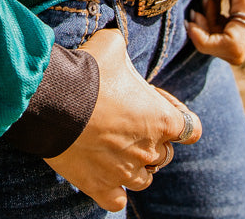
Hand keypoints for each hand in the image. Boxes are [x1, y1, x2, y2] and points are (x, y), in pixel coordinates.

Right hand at [44, 28, 201, 212]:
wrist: (53, 100)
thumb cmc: (87, 71)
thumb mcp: (111, 44)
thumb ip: (123, 48)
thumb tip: (118, 44)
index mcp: (161, 119)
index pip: (191, 129)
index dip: (177, 116)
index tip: (156, 106)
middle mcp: (149, 151)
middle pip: (165, 154)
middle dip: (152, 139)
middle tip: (127, 121)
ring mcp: (125, 173)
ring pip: (145, 179)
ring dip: (136, 166)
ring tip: (116, 148)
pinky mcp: (100, 187)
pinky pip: (118, 201)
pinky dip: (114, 191)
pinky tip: (104, 174)